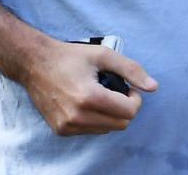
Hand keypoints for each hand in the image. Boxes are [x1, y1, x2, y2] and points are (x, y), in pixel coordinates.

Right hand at [19, 39, 158, 135]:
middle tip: (117, 91)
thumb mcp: (103, 55)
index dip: (135, 99)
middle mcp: (77, 116)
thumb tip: (153, 87)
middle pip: (121, 124)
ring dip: (110, 115)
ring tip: (100, 94)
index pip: (129, 112)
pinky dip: (96, 119)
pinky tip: (87, 102)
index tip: (128, 87)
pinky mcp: (61, 130)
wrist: (34, 63)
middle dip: (125, 108)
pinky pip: (91, 131)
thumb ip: (131, 69)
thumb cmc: (69, 56)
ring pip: (107, 130)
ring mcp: (67, 126)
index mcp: (89, 97)